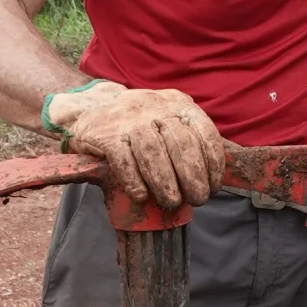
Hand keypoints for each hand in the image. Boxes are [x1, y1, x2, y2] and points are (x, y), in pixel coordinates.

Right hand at [53, 83, 228, 206]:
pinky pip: (123, 160)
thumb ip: (190, 139)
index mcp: (177, 103)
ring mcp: (129, 119)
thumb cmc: (139, 125)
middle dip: (193, 178)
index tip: (214, 186)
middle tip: (197, 200)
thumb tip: (215, 175)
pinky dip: (134, 180)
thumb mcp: (168, 121)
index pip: (204, 132)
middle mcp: (155, 107)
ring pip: (153, 154)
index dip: (213, 163)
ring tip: (172, 202)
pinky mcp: (106, 134)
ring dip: (166, 183)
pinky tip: (141, 196)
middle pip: (181, 145)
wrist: (90, 112)